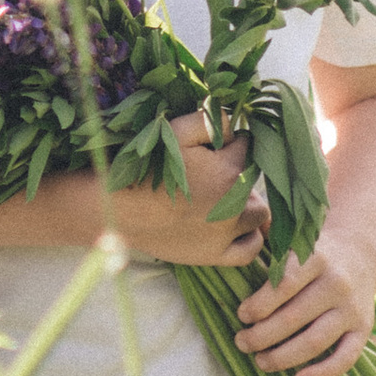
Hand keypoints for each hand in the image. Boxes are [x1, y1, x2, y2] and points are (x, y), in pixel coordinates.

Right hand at [0, 112, 271, 262]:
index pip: (248, 145)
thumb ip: (209, 121)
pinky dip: (250, 236)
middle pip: (257, 180)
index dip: (234, 140)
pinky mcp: (216, 255)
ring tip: (226, 195)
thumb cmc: (144, 166)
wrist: (117, 210)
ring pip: (258, 213)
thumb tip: (234, 120)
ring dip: (248, 201)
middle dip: (243, 170)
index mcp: (228, 169)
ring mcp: (227, 233)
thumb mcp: (174, 130)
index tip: (221, 142)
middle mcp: (235, 203)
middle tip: (218, 168)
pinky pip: (250, 248)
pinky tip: (239, 226)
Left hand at [233, 225, 375, 375]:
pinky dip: (323, 374)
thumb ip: (269, 233)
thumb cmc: (312, 250)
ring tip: (260, 362)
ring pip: (316, 341)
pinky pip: (345, 359)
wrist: (359, 255)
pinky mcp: (363, 331)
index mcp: (317, 256)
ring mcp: (352, 309)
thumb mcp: (294, 236)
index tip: (241, 315)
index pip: (284, 284)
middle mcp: (337, 283)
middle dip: (263, 335)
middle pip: (295, 317)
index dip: (259, 304)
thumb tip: (239, 226)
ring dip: (284, 357)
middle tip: (242, 342)